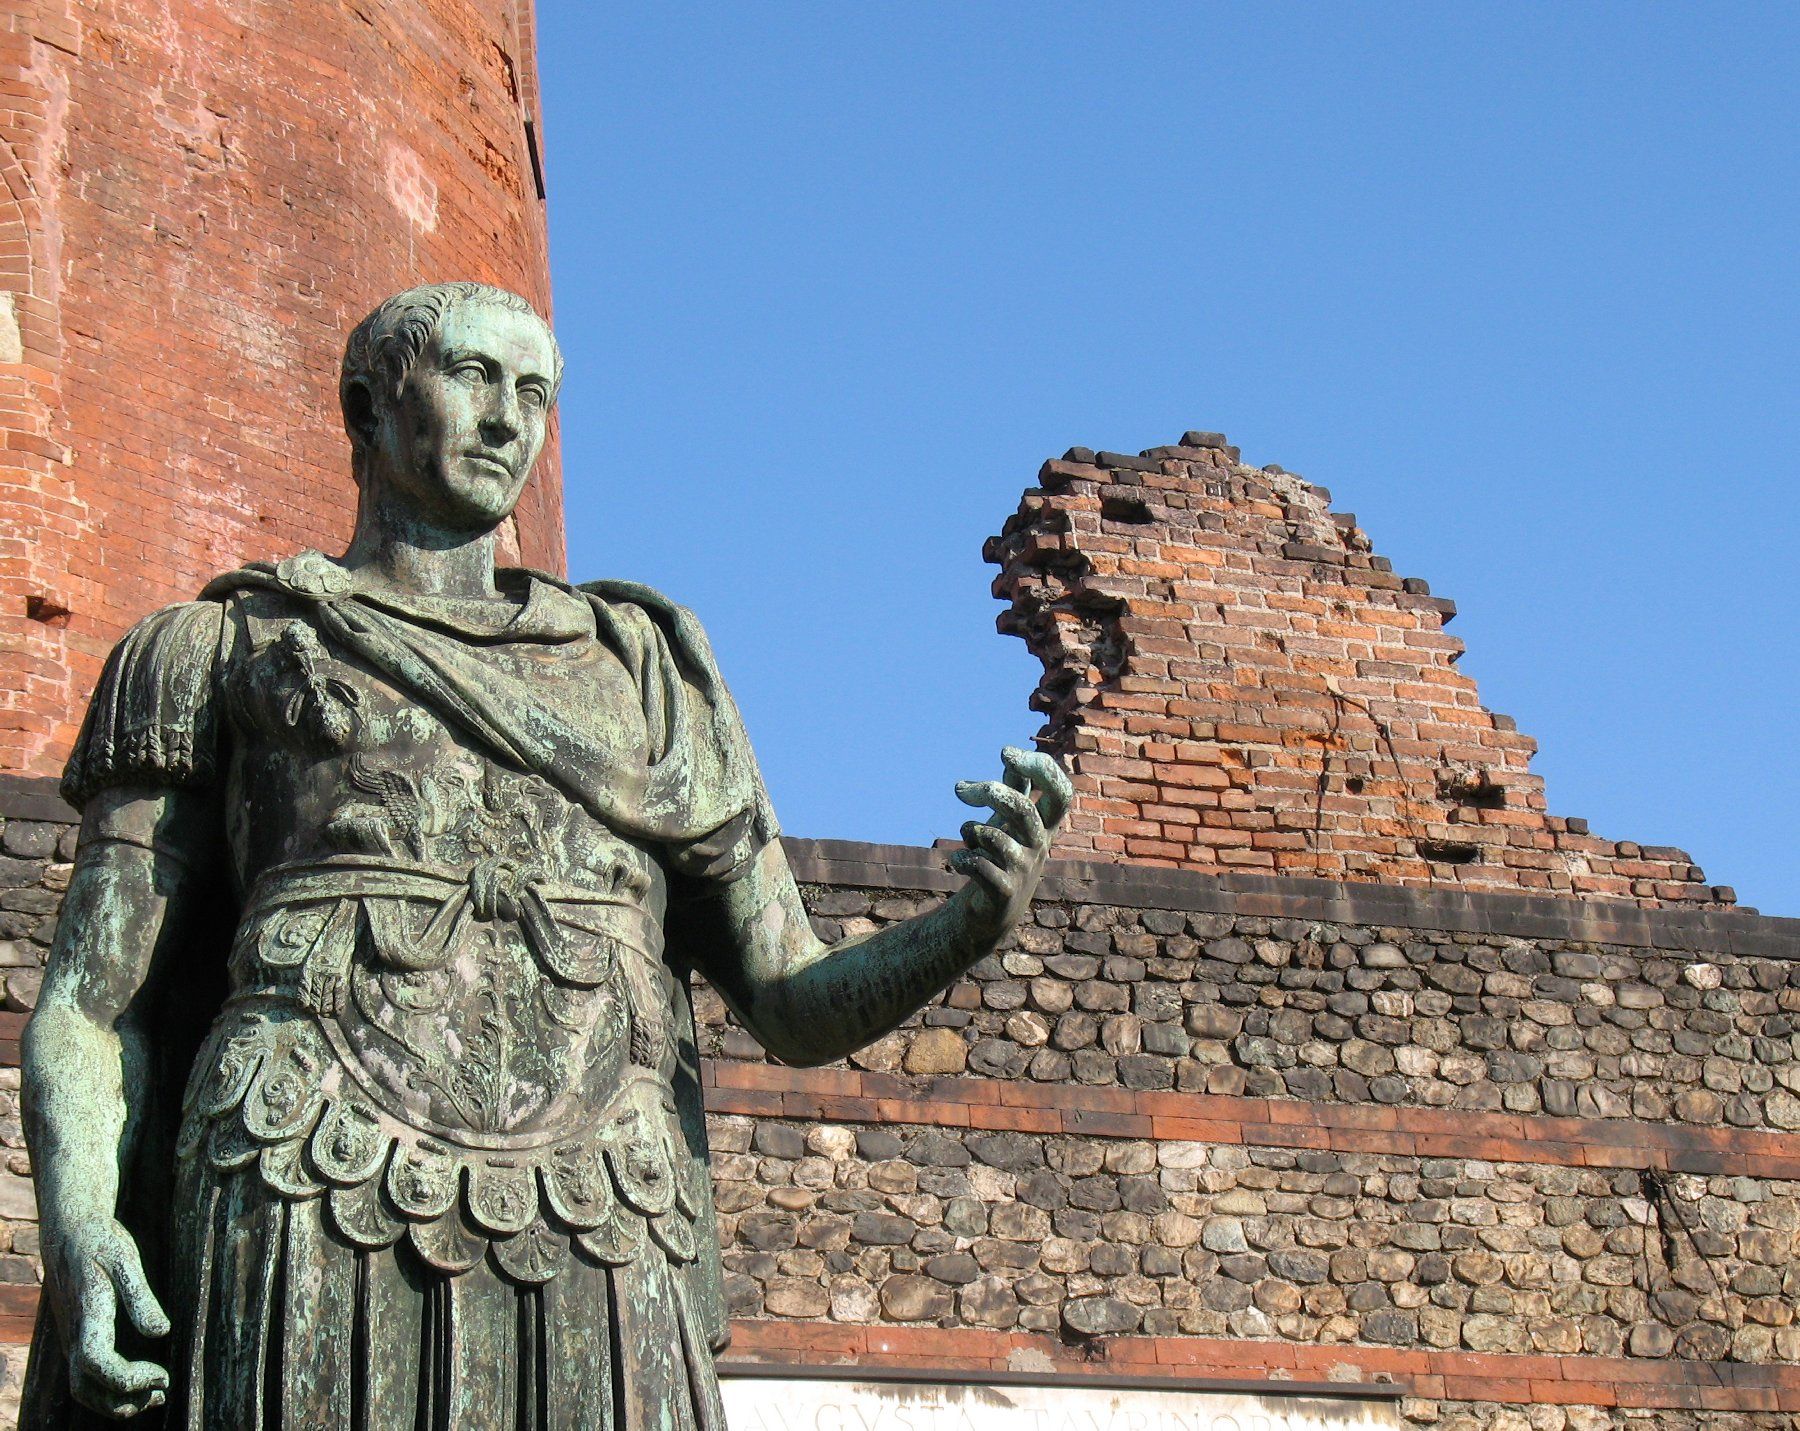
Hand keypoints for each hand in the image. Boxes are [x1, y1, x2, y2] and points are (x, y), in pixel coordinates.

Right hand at [43, 1216, 169, 1417]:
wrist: (69, 1231)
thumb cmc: (101, 1242)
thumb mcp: (126, 1259)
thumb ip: (141, 1297)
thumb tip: (161, 1332)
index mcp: (87, 1315)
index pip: (97, 1364)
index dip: (128, 1379)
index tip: (163, 1374)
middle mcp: (73, 1334)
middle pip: (84, 1389)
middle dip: (122, 1402)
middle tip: (162, 1392)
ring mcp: (71, 1338)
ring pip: (81, 1389)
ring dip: (114, 1402)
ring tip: (154, 1395)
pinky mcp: (75, 1337)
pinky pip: (84, 1376)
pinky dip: (108, 1389)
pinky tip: (139, 1379)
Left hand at [950, 746, 1072, 939]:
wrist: (991, 913)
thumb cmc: (1001, 858)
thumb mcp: (1008, 821)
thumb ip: (1012, 789)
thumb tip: (1010, 752)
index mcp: (1044, 826)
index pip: (1061, 793)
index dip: (1041, 768)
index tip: (1005, 752)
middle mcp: (1038, 847)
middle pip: (1022, 809)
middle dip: (990, 793)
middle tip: (959, 789)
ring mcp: (1022, 871)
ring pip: (994, 838)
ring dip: (971, 831)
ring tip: (967, 836)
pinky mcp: (1003, 892)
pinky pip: (979, 866)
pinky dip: (962, 857)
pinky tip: (959, 860)